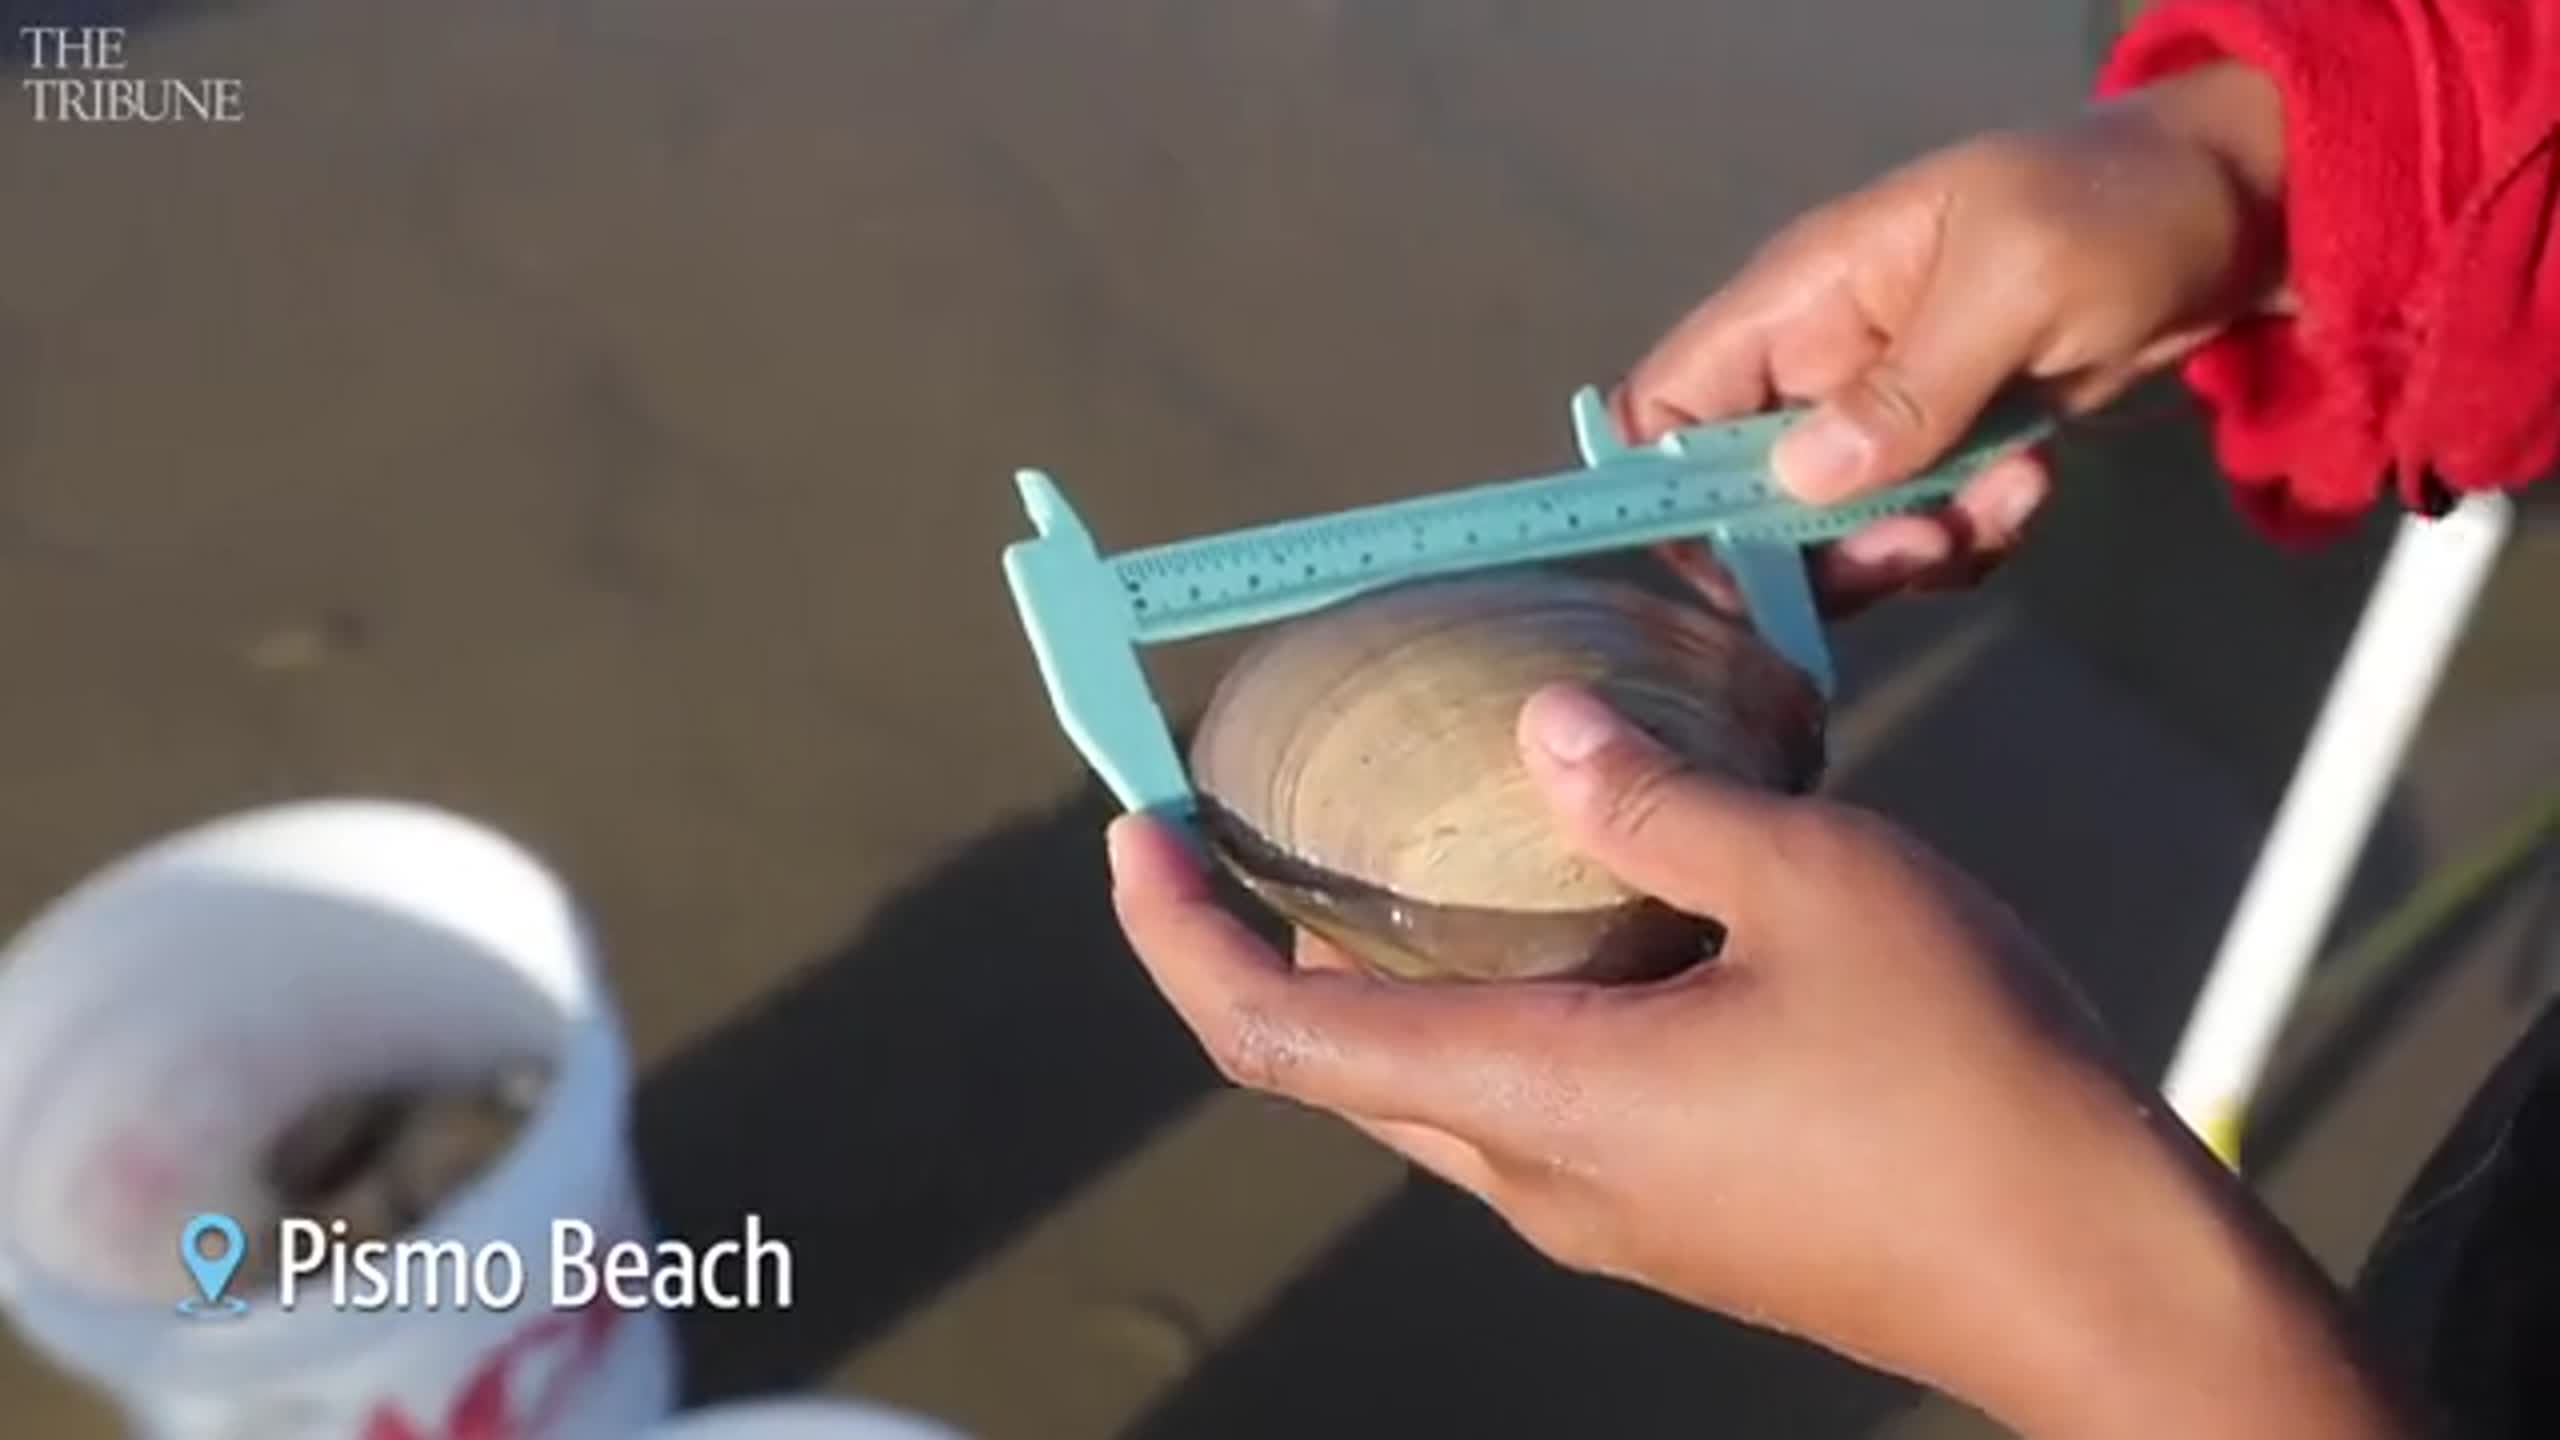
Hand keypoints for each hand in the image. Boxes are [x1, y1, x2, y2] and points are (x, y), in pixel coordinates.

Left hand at [1107, 685, 2408, 1438]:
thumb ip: (1657, 801)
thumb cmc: (1969, 1079)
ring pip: (1431, 1087)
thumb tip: (1543, 729)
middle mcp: (1542, 1176)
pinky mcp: (1673, 1215)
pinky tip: (1559, 914)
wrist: (2096, 1277)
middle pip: (1334, 1066)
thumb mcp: (1817, 882)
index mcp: (1540, 1098)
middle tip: (1242, 816)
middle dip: (1258, 946)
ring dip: (1376, 979)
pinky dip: (1484, 1006)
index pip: (1274, 1035)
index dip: (1175, 938)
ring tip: (1389, 842)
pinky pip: (1525, 1104)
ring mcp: (1606, 1212)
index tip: (1129, 834)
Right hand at [1621, 61, 2285, 613]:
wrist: (2243, 209)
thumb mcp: (2016, 283)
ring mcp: (1887, 413)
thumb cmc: (2117, 209)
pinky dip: (1970, 537)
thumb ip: (1910, 385)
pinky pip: (1919, 533)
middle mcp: (1821, 366)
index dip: (1670, 494)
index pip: (1667, 407)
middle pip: (1748, 498)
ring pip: (1838, 532)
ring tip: (2008, 496)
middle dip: (1826, 547)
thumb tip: (1800, 482)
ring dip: (1916, 544)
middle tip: (1921, 544)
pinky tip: (2031, 487)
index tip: (1739, 566)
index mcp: (1801, 301)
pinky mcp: (1949, 453)